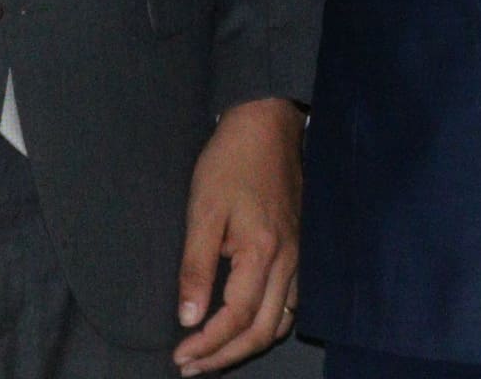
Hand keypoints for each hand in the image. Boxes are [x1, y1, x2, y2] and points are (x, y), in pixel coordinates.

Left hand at [175, 98, 302, 375]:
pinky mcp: (301, 250)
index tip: (179, 357)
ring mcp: (299, 257)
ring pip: (281, 322)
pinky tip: (246, 327)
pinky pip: (291, 303)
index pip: (236, 318)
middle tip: (191, 367)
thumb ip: (195, 267)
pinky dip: (268, 325)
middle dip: (226, 356)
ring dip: (247, 345)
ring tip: (213, 354)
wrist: (267, 125)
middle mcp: (289, 262)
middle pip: (263, 331)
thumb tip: (189, 319)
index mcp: (263, 253)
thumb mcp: (202, 210)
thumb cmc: (230, 163)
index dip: (208, 344)